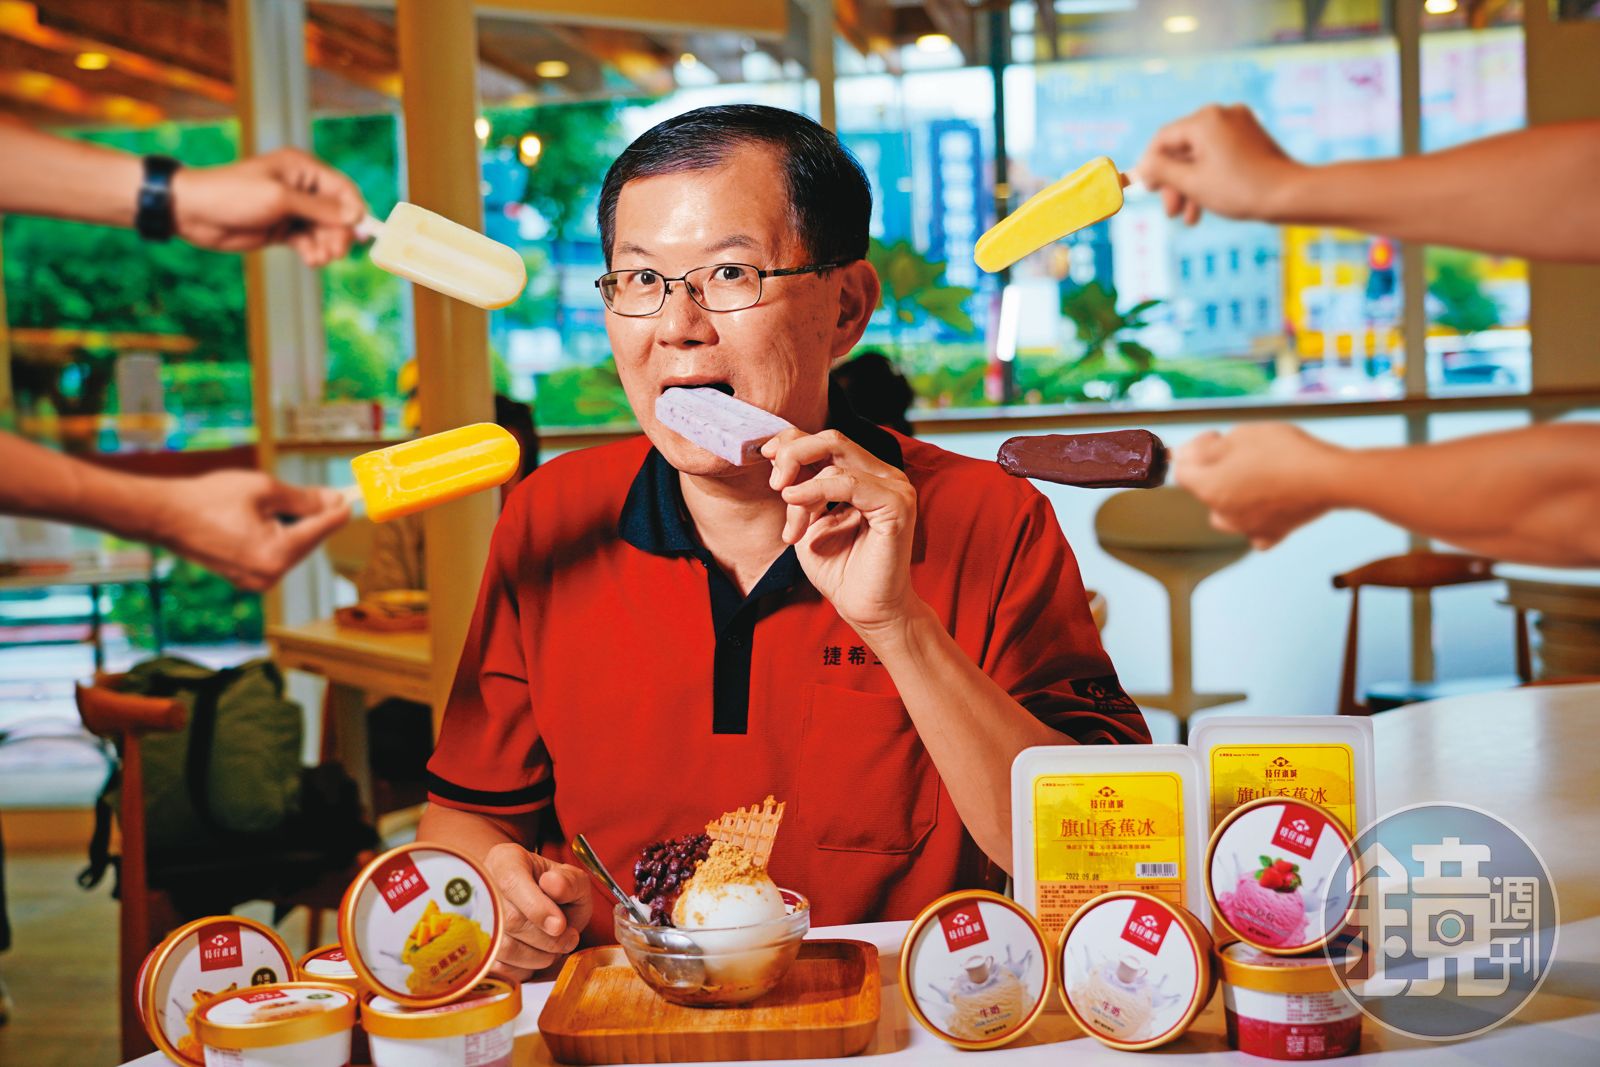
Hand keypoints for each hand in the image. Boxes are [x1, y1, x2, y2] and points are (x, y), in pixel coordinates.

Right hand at [148, 471, 349, 590]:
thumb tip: (335, 502)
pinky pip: (276, 555)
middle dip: (316, 517)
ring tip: (278, 504)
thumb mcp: (264, 490)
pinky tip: (267, 519)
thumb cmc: (209, 499)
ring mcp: (257, 581)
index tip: (353, 496)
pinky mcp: (247, 579)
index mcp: (275, 554)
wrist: (164, 516)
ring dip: (296, 526)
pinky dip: (279, 536)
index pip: (323, 529)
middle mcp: (269, 575)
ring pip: (295, 548)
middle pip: (311, 541)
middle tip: (325, 493)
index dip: (339, 509)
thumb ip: (305, 499)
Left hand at [171, 147, 365, 266]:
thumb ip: (319, 208)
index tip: (361, 234)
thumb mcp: (280, 199)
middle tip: (334, 251)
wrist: (194, 212)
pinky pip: (309, 241)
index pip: (343, 189)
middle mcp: (301, 187)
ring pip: (325, 231)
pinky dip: (313, 252)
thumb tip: (355, 215)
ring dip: (326, 246)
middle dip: (339, 233)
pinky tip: (309, 259)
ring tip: (318, 258)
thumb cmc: (233, 195)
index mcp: (302, 169)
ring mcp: (292, 209)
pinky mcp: (282, 228)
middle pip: (338, 213)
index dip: (355, 211)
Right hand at [483, 844, 591, 982]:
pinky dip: (525, 968)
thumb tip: (553, 884)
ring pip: (503, 948)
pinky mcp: (477, 949)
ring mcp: (474, 918)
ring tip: (555, 947)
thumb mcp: (572, 879)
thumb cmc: (556, 890)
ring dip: (538, 956)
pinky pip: (499, 968)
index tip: (560, 925)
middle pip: (509, 920)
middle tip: (568, 939)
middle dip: (546, 938)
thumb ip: (570, 881)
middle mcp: (483, 886)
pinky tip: (537, 956)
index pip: (511, 882)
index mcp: (505, 860)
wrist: (538, 903)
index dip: (537, 908)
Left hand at [761, 428, 919, 636]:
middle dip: (793, 453)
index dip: (792, 442)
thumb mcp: (807, 521)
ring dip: (801, 489)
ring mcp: (894, 487)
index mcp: (865, 475)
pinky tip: (794, 499)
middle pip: (832, 438)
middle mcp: (883, 475)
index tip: (766, 457)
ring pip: (835, 459)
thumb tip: (777, 457)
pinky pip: (849, 482)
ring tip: (792, 525)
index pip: (826, 440)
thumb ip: (798, 489)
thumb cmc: (839, 570)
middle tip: (773, 480)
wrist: (865, 609)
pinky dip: (816, 488)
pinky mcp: (897, 504)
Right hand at [1132, 104, 1304, 225]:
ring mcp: (1240, 124)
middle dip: (1175, 183)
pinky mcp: (1252, 137)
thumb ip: (1161, 172)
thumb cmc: (1240, 189)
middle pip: (1184, 149)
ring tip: (1189, 217)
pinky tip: (1206, 204)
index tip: (1146, 190)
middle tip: (1171, 212)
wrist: (1291, 194)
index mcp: (1204, 119)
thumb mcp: (1192, 183)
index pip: (1163, 139)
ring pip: (1202, 155)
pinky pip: (1220, 155)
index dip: (1150, 166)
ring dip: (1191, 186)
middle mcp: (1222, 114)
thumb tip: (1140, 166)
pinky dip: (1210, 176)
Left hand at [1173, 423, 1343, 548]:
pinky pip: (1254, 532)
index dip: (1195, 448)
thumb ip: (1207, 448)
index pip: (1182, 470)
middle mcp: (1222, 514)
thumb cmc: (1284, 451)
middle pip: (1206, 491)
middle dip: (1215, 470)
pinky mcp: (1272, 534)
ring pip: (1225, 514)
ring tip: (1255, 477)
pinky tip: (1269, 505)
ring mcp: (1246, 528)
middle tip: (1242, 452)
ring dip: (1232, 496)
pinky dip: (1257, 519)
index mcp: (1209, 488)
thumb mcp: (1240, 435)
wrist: (1329, 476)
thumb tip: (1186, 455)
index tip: (1217, 436)